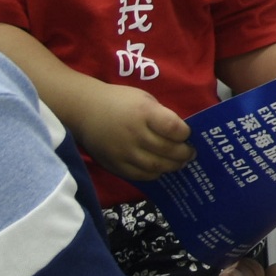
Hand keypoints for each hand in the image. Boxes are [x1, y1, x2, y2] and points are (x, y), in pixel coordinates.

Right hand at [67, 78, 195, 181]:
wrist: (84, 111)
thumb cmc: (119, 101)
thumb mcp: (144, 99)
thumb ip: (161, 115)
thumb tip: (180, 134)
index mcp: (144, 113)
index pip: (174, 128)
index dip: (185, 134)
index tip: (187, 134)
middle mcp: (135, 134)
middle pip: (168, 150)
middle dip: (184, 153)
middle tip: (190, 153)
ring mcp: (124, 152)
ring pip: (156, 166)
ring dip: (172, 166)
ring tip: (179, 163)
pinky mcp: (115, 165)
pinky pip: (140, 175)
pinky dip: (154, 174)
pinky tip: (159, 169)